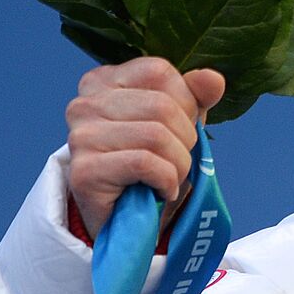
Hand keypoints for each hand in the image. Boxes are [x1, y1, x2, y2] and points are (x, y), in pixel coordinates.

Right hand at [66, 57, 225, 238]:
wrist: (128, 221)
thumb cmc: (153, 165)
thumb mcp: (181, 124)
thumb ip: (197, 98)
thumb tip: (213, 78)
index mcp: (104, 81)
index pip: (160, 72)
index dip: (186, 103)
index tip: (180, 130)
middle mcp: (85, 103)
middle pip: (162, 106)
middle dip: (186, 139)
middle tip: (176, 162)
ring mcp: (80, 136)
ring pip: (156, 135)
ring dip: (178, 165)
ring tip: (169, 179)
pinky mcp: (84, 170)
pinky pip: (145, 163)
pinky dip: (166, 181)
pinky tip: (159, 190)